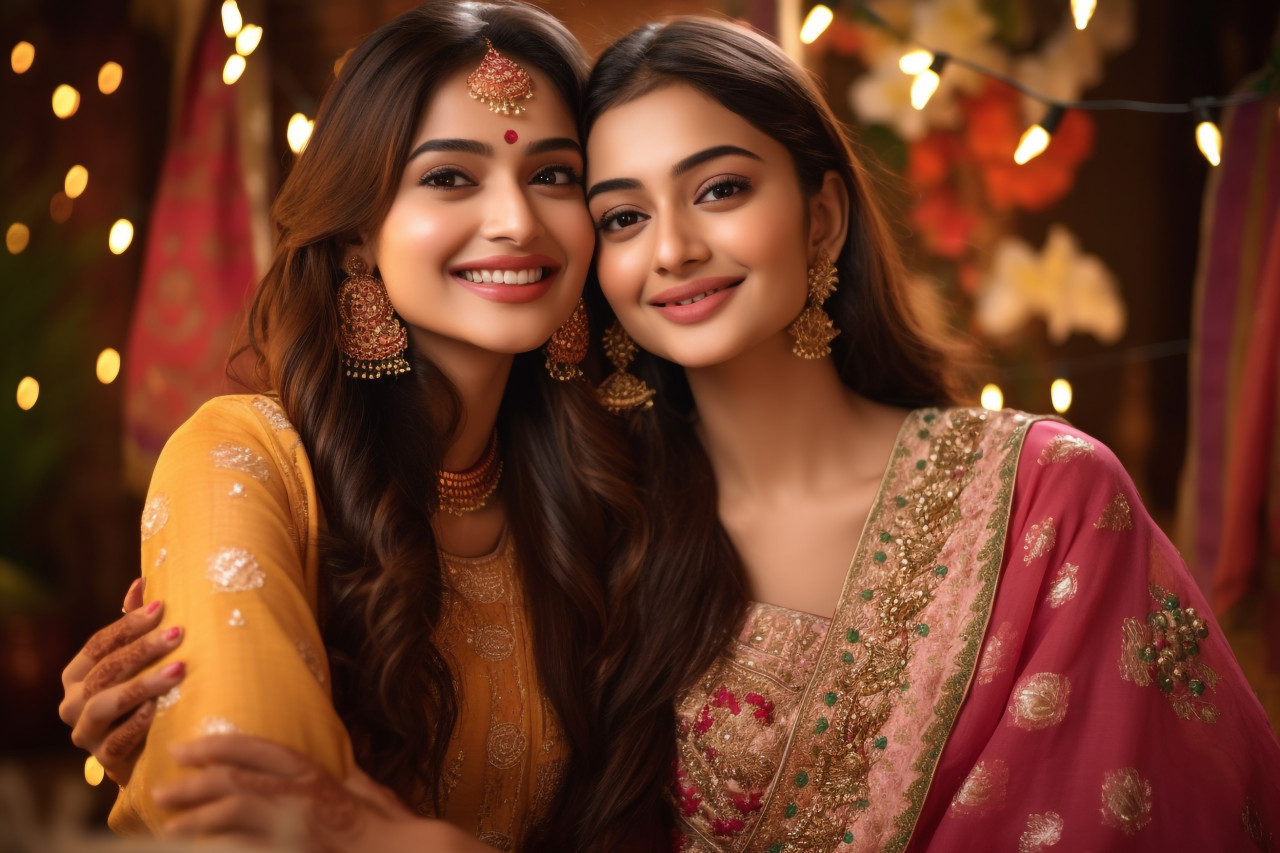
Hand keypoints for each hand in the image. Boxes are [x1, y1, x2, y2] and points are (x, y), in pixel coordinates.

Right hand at [58, 578, 186, 783]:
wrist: (149, 751)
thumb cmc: (144, 695)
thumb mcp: (139, 660)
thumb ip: (135, 626)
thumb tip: (141, 582)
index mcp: (77, 675)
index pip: (99, 644)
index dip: (129, 625)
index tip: (162, 608)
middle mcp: (72, 703)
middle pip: (104, 670)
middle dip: (142, 650)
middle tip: (177, 634)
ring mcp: (86, 733)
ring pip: (105, 705)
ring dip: (142, 685)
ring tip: (177, 671)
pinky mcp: (103, 759)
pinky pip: (116, 742)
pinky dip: (136, 725)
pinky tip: (157, 711)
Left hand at [156, 735, 491, 851]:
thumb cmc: (389, 829)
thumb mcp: (367, 793)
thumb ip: (348, 778)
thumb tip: (343, 764)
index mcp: (315, 774)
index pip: (258, 749)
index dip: (219, 745)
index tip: (186, 749)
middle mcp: (301, 794)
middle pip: (234, 778)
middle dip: (194, 783)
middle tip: (162, 791)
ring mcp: (295, 824)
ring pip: (233, 810)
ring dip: (197, 818)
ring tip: (170, 828)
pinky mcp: (291, 848)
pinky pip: (245, 847)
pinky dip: (221, 847)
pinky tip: (202, 850)